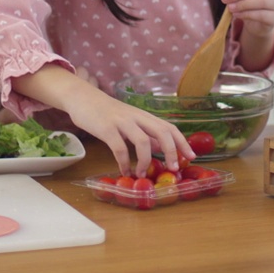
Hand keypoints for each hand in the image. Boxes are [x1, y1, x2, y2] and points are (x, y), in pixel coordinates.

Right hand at [58, 84, 194, 178]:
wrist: (82, 98)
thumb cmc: (107, 112)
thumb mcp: (130, 120)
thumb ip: (144, 132)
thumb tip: (161, 148)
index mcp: (144, 116)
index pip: (169, 127)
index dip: (182, 142)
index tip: (191, 156)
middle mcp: (137, 117)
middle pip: (162, 131)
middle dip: (172, 151)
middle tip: (174, 169)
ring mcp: (122, 122)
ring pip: (142, 141)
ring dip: (145, 161)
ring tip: (143, 174)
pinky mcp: (107, 128)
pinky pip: (119, 148)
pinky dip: (124, 163)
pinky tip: (124, 171)